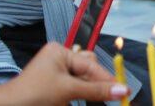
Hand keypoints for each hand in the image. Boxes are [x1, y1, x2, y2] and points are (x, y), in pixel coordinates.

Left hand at [0, 42, 129, 105]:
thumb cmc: (31, 95)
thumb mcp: (67, 91)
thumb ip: (96, 90)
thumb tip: (121, 89)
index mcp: (60, 52)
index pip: (91, 65)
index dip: (107, 79)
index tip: (123, 90)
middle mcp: (59, 59)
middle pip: (89, 69)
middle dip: (95, 83)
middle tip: (108, 95)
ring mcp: (56, 73)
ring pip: (83, 81)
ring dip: (85, 92)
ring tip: (73, 99)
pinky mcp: (54, 88)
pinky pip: (75, 88)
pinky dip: (77, 95)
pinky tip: (68, 101)